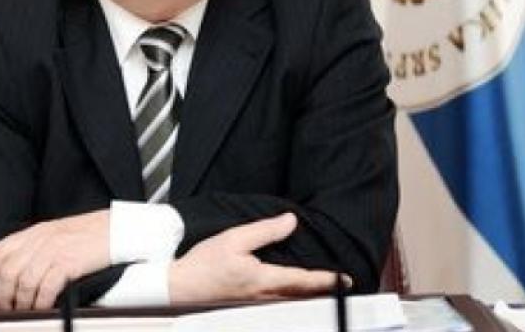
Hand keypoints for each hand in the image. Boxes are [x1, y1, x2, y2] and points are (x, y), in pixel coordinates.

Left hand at [0, 209, 109, 309]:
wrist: (118, 229)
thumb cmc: (91, 234)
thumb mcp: (58, 233)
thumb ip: (38, 246)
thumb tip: (20, 272)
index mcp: (36, 231)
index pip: (1, 249)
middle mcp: (41, 239)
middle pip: (9, 271)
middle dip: (3, 295)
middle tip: (7, 309)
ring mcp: (55, 250)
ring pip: (25, 282)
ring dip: (22, 303)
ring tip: (25, 312)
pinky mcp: (69, 263)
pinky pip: (46, 288)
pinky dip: (41, 303)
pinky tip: (43, 309)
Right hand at [169, 213, 344, 302]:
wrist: (180, 286)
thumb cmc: (204, 265)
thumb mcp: (234, 239)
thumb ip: (264, 230)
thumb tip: (290, 222)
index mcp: (264, 279)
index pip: (304, 280)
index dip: (326, 279)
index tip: (344, 279)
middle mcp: (263, 295)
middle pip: (302, 295)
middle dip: (322, 290)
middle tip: (340, 285)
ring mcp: (255, 302)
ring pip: (291, 299)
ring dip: (308, 293)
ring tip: (321, 286)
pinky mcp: (246, 301)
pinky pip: (278, 299)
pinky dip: (292, 294)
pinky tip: (290, 288)